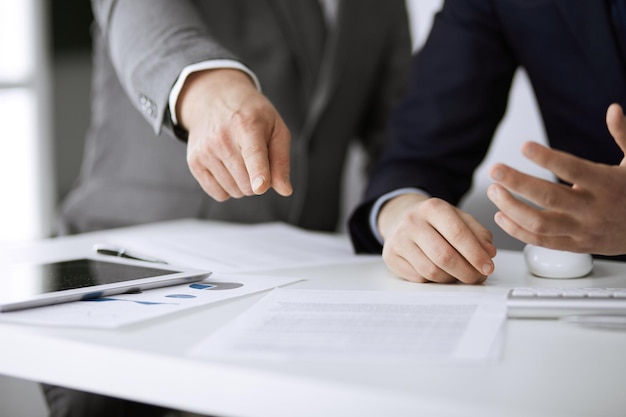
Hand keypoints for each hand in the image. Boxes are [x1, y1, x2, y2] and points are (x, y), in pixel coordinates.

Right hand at [176, 69, 291, 200]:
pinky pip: (219, 194)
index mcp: (248, 125)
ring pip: (235, 191)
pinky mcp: (194, 162)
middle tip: (256, 160)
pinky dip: (228, 188)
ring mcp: (205, 151)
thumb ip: (281, 160)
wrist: (214, 99)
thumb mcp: (276, 128)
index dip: (259, 173)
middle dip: (258, 181)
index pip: (254, 154)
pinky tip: (227, 168)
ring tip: (240, 160)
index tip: (261, 187)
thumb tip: (285, 190)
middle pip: (248, 184)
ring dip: (243, 184)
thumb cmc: (252, 117)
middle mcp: (222, 138)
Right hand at [377, 193, 495, 283]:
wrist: (401, 218)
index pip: (457, 233)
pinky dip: (434, 281)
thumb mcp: (459, 219)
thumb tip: (488, 253)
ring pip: (431, 271)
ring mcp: (398, 239)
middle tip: (477, 277)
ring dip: (451, 279)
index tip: (488, 266)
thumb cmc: (435, 221)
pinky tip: (441, 273)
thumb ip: (478, 234)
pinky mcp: (390, 256)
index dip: (475, 254)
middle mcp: (412, 221)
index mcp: (432, 207)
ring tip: (460, 275)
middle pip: (444, 256)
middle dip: (466, 272)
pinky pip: (418, 278)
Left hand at [487, 103, 625, 254]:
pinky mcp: (575, 246)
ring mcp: (582, 230)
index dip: (547, 158)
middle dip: (517, 183)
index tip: (524, 146)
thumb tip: (613, 109)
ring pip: (540, 223)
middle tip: (494, 169)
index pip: (573, 169)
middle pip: (549, 197)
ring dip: (511, 208)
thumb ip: (624, 135)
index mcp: (608, 184)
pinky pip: (541, 241)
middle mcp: (593, 209)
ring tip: (493, 191)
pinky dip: (517, 231)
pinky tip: (500, 215)